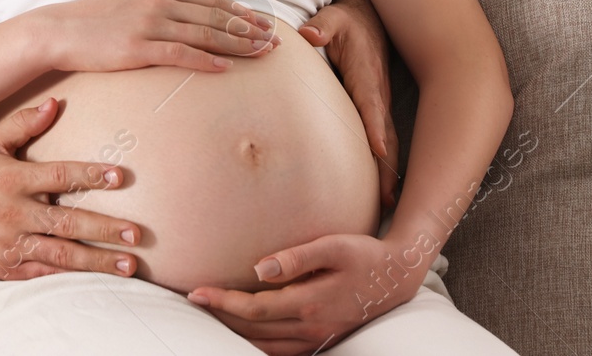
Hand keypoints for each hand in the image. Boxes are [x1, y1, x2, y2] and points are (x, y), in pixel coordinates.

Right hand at [0, 98, 141, 279]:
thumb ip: (22, 123)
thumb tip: (54, 104)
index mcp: (14, 180)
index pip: (59, 176)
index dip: (90, 175)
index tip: (119, 177)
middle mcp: (16, 213)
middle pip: (67, 222)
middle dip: (105, 228)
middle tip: (136, 234)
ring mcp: (12, 244)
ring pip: (62, 255)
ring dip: (98, 260)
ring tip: (129, 264)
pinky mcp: (8, 267)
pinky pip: (44, 273)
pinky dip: (71, 276)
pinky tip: (97, 278)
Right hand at [31, 0, 278, 74]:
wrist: (61, 30)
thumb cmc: (96, 13)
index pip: (212, 0)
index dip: (242, 12)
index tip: (265, 23)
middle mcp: (160, 3)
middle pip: (215, 16)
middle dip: (250, 29)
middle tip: (276, 41)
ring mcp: (149, 25)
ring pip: (204, 34)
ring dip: (237, 45)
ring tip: (261, 54)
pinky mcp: (139, 48)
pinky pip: (179, 54)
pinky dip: (204, 59)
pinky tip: (224, 68)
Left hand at [188, 233, 423, 353]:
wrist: (397, 277)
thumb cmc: (363, 254)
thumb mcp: (333, 246)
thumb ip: (296, 258)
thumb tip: (258, 269)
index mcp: (311, 303)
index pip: (255, 308)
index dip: (223, 302)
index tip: (197, 292)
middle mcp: (312, 327)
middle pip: (254, 330)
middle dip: (221, 318)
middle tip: (194, 302)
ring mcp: (319, 338)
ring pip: (265, 345)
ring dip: (235, 333)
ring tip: (211, 315)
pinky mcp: (323, 340)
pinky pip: (282, 350)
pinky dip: (258, 343)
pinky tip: (244, 331)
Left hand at [299, 0, 399, 210]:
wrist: (368, 19)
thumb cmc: (348, 22)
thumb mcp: (334, 18)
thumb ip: (322, 27)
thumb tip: (308, 33)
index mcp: (366, 77)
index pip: (371, 106)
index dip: (375, 128)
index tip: (380, 151)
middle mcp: (376, 94)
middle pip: (385, 135)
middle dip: (388, 166)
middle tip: (390, 199)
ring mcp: (378, 104)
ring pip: (386, 143)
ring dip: (388, 173)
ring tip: (389, 207)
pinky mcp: (375, 110)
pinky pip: (381, 140)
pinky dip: (384, 165)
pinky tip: (382, 191)